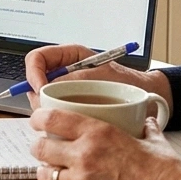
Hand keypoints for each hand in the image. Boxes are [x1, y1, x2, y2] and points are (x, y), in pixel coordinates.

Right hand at [23, 44, 172, 112]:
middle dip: (37, 95)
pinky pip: (53, 111)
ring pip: (41, 98)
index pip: (36, 59)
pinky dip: (55, 118)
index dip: (33, 74)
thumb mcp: (99, 76)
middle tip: (48, 109)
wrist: (147, 97)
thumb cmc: (129, 83)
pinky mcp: (71, 106)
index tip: (40, 89)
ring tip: (63, 116)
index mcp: (69, 55)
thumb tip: (47, 89)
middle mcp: (64, 71)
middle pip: (34, 80)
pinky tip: (67, 124)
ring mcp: (66, 89)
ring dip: (46, 109)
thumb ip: (73, 79)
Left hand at [30, 109, 180, 179]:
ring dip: (46, 171)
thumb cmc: (166, 173)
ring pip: (45, 174)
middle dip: (39, 146)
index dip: (39, 119)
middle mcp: (84, 155)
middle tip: (42, 147)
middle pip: (41, 147)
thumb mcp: (154, 139)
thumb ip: (144, 127)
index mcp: (98, 133)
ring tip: (51, 170)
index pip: (52, 119)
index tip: (37, 120)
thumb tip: (145, 120)